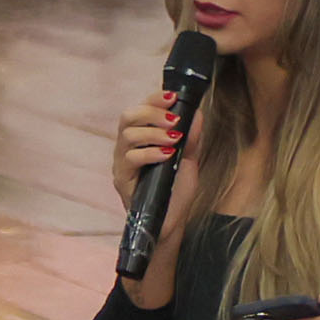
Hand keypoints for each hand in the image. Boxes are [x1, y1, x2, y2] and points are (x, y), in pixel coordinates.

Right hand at [107, 83, 186, 212]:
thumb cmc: (176, 192)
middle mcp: (127, 148)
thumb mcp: (189, 161)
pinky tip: (166, 155)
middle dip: (152, 112)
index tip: (174, 98)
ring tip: (174, 139)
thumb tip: (196, 113)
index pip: (140, 110)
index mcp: (141, 139)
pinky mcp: (122, 180)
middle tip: (174, 120)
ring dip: (154, 132)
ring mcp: (122, 163)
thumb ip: (191, 138)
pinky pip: (130, 158)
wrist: (171, 222)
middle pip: (128, 117)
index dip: (154, 99)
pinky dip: (151, 153)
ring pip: (128, 135)